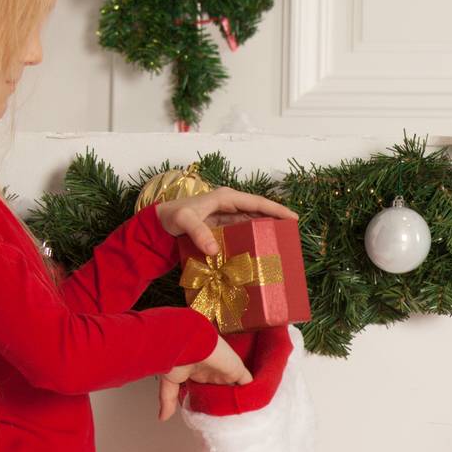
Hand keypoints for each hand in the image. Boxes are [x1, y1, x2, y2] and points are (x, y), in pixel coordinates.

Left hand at [157, 185, 298, 257]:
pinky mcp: (221, 229)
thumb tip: (214, 250)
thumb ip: (198, 233)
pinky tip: (258, 252)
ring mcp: (226, 218)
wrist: (159, 224)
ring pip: (251, 224)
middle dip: (275, 222)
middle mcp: (229, 206)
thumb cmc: (171, 216)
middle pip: (258, 213)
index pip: (256, 202)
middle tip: (291, 236)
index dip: (275, 210)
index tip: (292, 218)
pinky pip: (241, 234)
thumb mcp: (184, 220)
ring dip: (264, 233)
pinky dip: (251, 241)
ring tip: (280, 246)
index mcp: (226, 198)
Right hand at [157, 334, 251, 421]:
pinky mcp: (237, 369)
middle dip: (227, 402)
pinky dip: (252, 392)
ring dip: (240, 398)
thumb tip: (162, 418)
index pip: (208, 389)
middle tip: (229, 420)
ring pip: (237, 387)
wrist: (186, 342)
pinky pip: (248, 382)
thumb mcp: (170, 382)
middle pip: (224, 390)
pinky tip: (254, 404)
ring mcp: (226, 370)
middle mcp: (214, 372)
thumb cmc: (176, 357)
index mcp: (199, 374)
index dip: (211, 400)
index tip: (212, 415)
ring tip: (244, 416)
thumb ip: (168, 400)